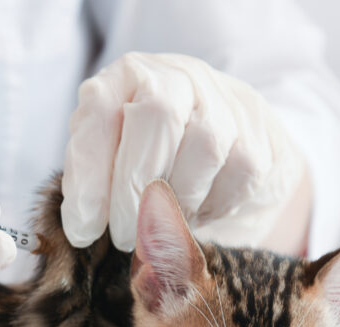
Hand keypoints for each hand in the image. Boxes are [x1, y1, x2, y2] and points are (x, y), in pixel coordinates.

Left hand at [62, 52, 306, 250]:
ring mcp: (224, 101)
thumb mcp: (109, 157)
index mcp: (127, 77)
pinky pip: (239, 173)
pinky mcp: (257, 137)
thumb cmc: (152, 159)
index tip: (81, 229)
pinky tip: (195, 214)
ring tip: (160, 226)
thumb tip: (83, 225)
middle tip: (122, 236)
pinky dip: (212, 206)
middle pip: (157, 116)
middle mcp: (176, 76)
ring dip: (178, 201)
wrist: (228, 152)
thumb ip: (91, 177)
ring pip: (205, 145)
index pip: (101, 110)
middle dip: (133, 187)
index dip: (89, 174)